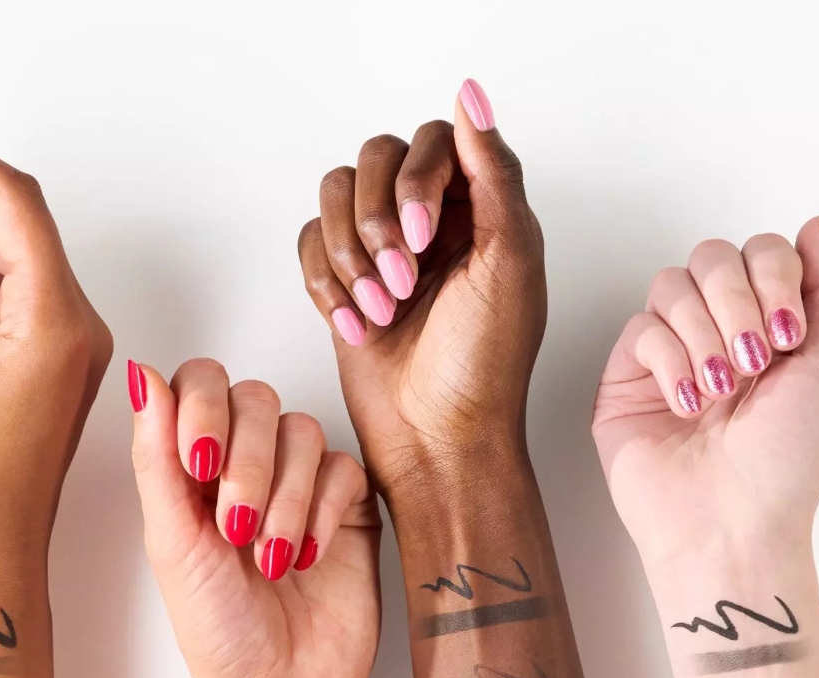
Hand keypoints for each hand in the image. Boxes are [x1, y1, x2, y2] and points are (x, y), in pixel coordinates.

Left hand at [127, 358, 380, 677]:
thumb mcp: (171, 543)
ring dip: (284, 497)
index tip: (199, 463)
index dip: (203, 408)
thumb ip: (156, 457)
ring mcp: (301, 483)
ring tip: (271, 559)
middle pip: (255, 398)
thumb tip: (142, 375)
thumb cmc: (218, 634)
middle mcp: (247, 465)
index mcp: (193, 468)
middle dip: (247, 463)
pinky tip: (308, 557)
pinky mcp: (347, 507)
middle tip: (236, 527)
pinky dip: (322, 512)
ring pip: (302, 432)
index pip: (200, 384)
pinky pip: (344, 469)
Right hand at [297, 80, 544, 494]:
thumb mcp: (510, 264)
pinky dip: (324, 283)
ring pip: (334, 194)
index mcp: (482, 209)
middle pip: (375, 157)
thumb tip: (471, 95)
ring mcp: (383, 251)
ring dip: (348, 252)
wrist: (438, 441)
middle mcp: (431, 221)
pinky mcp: (342, 282)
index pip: (434, 140)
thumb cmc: (484, 367)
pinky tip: (355, 326)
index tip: (427, 237)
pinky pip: (309, 242)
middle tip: (402, 284)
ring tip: (380, 309)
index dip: (418, 180)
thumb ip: (495, 174)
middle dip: (377, 222)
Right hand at [591, 219, 818, 568]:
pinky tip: (687, 404)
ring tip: (719, 390)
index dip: (773, 276)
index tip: (787, 335)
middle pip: (713, 256)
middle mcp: (718, 334)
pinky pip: (641, 329)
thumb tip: (816, 225)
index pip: (762, 252)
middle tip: (752, 360)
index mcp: (768, 327)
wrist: (732, 524)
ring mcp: (669, 355)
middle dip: (736, 300)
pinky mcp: (626, 381)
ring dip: (703, 333)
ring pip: (671, 285)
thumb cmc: (783, 465)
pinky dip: (669, 361)